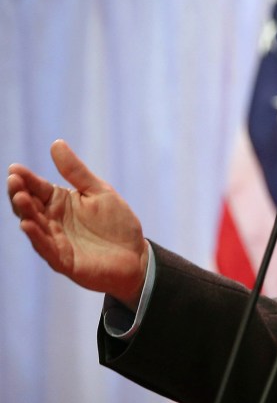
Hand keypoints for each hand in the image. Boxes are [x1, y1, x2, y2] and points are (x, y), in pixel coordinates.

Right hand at [8, 140, 147, 308]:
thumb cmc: (116, 222)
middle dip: (20, 193)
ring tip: (20, 198)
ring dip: (25, 213)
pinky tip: (28, 225)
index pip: (38, 188)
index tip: (15, 168)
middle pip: (30, 206)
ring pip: (34, 226)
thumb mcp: (98, 191)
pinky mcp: (63, 260)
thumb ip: (76, 171)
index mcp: (60, 202)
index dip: (26, 179)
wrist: (136, 254)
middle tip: (14, 181)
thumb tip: (56, 143)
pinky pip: (46, 248)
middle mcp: (52, 221)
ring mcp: (55, 241)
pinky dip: (36, 237)